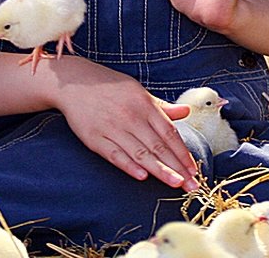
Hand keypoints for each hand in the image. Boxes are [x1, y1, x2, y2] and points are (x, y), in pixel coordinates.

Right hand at [51, 58, 199, 190]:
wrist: (75, 83)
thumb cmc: (110, 87)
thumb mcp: (139, 91)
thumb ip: (162, 106)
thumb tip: (186, 111)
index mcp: (145, 105)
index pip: (169, 133)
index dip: (182, 152)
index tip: (193, 169)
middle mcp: (131, 117)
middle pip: (158, 146)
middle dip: (177, 167)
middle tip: (191, 185)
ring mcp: (113, 128)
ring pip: (140, 153)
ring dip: (159, 170)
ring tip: (175, 183)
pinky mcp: (95, 138)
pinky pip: (115, 155)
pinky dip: (128, 166)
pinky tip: (142, 176)